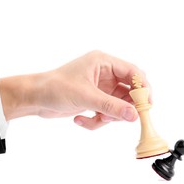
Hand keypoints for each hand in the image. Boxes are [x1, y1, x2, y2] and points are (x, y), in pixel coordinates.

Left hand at [0, 51, 150, 129]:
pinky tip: (80, 120)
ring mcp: (99, 88)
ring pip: (117, 105)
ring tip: (97, 119)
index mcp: (103, 62)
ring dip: (109, 116)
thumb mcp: (86, 96)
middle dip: (125, 107)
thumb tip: (134, 116)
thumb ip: (111, 106)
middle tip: (123, 118)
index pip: (132, 72)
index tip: (147, 105)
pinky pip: (105, 113)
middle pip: (128, 91)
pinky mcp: (93, 100)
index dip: (143, 88)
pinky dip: (96, 121)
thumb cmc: (55, 88)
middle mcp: (104, 74)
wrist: (35, 98)